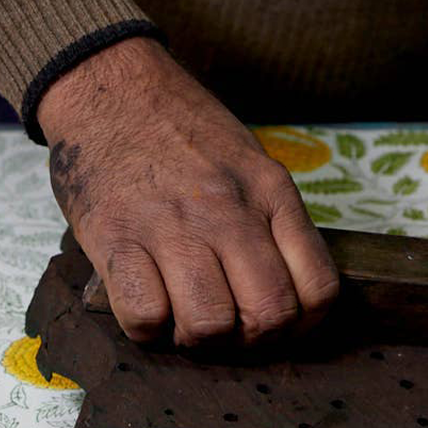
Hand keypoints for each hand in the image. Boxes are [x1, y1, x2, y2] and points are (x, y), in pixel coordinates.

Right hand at [36, 36, 338, 347]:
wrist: (110, 87)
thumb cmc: (181, 129)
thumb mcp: (249, 160)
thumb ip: (270, 218)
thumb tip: (285, 288)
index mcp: (270, 191)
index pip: (318, 287)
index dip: (303, 326)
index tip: (280, 327)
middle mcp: (230, 211)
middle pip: (268, 316)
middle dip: (250, 340)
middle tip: (227, 327)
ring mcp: (173, 225)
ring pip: (209, 325)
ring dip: (196, 338)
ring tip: (183, 315)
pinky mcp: (118, 238)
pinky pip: (145, 317)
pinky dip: (147, 328)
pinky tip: (146, 303)